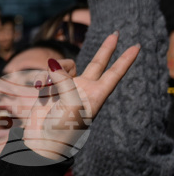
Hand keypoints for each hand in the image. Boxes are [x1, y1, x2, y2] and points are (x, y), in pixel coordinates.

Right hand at [23, 33, 139, 159]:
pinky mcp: (50, 91)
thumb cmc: (62, 129)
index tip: (137, 46)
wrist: (41, 142)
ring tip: (45, 87)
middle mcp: (83, 89)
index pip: (114, 74)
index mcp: (95, 95)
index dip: (125, 60)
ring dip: (53, 72)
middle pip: (97, 64)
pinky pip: (46, 76)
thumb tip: (52, 64)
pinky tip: (38, 93)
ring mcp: (67, 89)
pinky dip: (41, 82)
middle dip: (106, 49)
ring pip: (64, 67)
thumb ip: (65, 81)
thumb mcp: (70, 105)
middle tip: (116, 33)